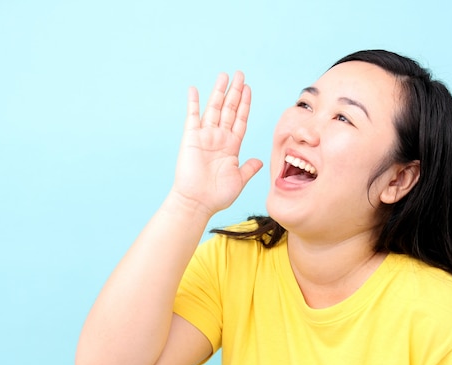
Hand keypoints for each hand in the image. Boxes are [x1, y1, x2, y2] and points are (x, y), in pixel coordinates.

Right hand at [172, 71, 262, 214]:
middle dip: (235, 92)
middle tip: (240, 74)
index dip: (245, 104)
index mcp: (232, 146)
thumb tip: (260, 161)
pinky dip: (193, 103)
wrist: (198, 203)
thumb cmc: (218, 196)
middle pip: (229, 109)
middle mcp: (219, 138)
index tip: (249, 89)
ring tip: (224, 76)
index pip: (240, 120)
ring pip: (214, 109)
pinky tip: (194, 89)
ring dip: (219, 92)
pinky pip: (192, 117)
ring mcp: (205, 137)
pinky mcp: (191, 138)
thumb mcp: (239, 180)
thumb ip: (249, 168)